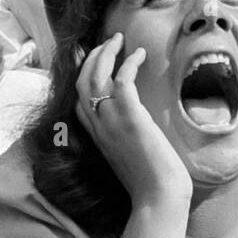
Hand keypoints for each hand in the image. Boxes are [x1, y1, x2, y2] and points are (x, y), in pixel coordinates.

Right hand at [76, 32, 191, 210]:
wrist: (157, 197)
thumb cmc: (150, 184)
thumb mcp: (129, 158)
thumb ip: (124, 140)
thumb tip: (135, 129)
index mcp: (96, 136)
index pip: (79, 100)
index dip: (85, 76)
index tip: (95, 60)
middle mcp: (98, 126)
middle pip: (83, 82)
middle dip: (93, 58)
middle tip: (109, 43)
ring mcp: (111, 121)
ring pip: (96, 76)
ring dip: (106, 53)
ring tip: (120, 40)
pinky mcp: (130, 117)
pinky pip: (122, 80)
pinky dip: (128, 63)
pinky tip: (140, 54)